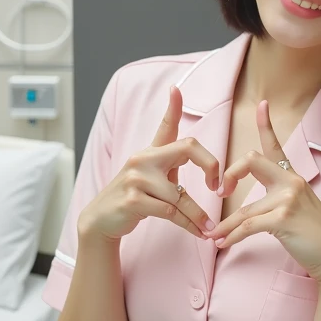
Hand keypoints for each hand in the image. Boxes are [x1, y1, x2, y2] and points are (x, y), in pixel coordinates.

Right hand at [79, 85, 219, 241]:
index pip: (166, 126)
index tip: (175, 89)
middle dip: (210, 165)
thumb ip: (172, 164)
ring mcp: (136, 178)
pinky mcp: (133, 200)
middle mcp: (142, 158)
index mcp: (150, 152)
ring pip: (180, 196)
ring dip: (198, 215)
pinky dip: (188, 224)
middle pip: (188, 148)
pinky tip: (198, 231)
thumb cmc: (136, 196)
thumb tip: (196, 156)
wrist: (102, 220)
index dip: (172, 107)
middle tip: (219, 188)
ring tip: (210, 227)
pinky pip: (171, 213)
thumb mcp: (152, 176)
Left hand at [206, 99, 320, 282]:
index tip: (261, 104)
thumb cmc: (315, 234)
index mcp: (292, 176)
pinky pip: (247, 226)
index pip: (276, 145)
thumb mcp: (299, 206)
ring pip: (244, 208)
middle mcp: (290, 181)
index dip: (266, 124)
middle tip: (220, 192)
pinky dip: (231, 236)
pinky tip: (222, 243)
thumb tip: (252, 207)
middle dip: (229, 174)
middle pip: (251, 161)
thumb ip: (278, 198)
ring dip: (225, 225)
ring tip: (213, 235)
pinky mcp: (283, 219)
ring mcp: (287, 199)